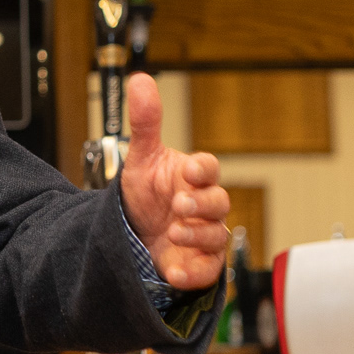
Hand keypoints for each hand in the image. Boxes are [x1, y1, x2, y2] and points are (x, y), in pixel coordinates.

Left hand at [119, 73, 230, 290]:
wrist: (134, 235)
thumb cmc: (146, 195)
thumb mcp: (141, 159)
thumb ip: (145, 122)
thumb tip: (140, 80)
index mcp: (193, 178)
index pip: (208, 169)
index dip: (203, 169)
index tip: (190, 170)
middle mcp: (203, 207)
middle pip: (219, 203)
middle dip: (202, 203)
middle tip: (179, 204)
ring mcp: (204, 236)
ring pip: (215, 236)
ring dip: (196, 235)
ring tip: (173, 232)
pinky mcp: (199, 265)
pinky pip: (206, 271)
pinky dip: (193, 273)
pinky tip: (175, 272)